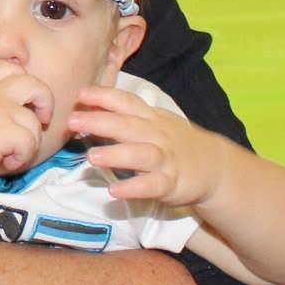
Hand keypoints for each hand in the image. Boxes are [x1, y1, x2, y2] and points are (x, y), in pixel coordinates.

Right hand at [0, 63, 53, 188]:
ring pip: (35, 124)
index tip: (25, 102)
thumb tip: (33, 119)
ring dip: (27, 145)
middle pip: (34, 84)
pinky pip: (29, 144)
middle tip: (41, 120)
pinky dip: (20, 159)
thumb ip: (1, 111)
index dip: (26, 82)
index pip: (11, 68)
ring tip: (7, 153)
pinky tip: (3, 161)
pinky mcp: (3, 129)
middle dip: (45, 103)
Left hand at [69, 83, 237, 205]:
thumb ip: (123, 117)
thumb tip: (86, 110)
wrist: (212, 166)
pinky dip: (133, 188)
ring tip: (91, 157)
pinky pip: (151, 186)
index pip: (126, 102)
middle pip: (127, 126)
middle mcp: (156, 135)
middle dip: (99, 122)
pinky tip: (114, 191)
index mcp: (149, 118)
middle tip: (72, 121)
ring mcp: (164, 159)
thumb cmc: (172, 142)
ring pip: (139, 154)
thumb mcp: (153, 123)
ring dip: (115, 154)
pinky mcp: (170, 184)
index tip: (80, 93)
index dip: (104, 96)